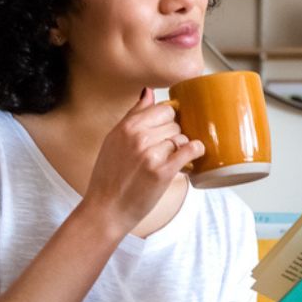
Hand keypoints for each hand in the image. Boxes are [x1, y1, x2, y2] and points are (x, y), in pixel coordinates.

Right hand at [81, 88, 205, 235]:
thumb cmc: (109, 177)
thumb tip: (148, 92)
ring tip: (173, 160)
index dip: (168, 120)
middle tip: (168, 151)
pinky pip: (189, 150)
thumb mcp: (113, 140)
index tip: (167, 131)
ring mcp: (150, 154)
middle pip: (174, 123)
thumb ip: (133, 115)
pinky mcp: (162, 172)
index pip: (162, 109)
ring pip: (181, 137)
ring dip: (181, 148)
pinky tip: (193, 156)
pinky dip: (195, 151)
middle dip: (174, 136)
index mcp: (126, 127)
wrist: (106, 209)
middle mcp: (138, 137)